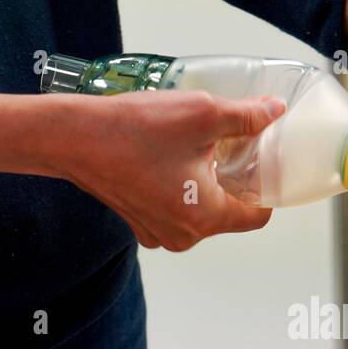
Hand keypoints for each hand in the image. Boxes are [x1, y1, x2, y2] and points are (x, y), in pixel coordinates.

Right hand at [44, 90, 285, 250]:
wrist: (72, 136)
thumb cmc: (134, 129)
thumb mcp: (203, 114)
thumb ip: (247, 117)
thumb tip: (274, 112)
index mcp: (205, 218)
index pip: (259, 214)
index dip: (267, 185)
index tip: (264, 158)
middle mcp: (184, 236)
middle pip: (230, 211)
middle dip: (235, 178)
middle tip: (231, 143)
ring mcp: (159, 233)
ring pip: (202, 209)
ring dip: (206, 181)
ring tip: (198, 146)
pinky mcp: (140, 222)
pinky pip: (176, 208)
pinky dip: (181, 187)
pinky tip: (171, 157)